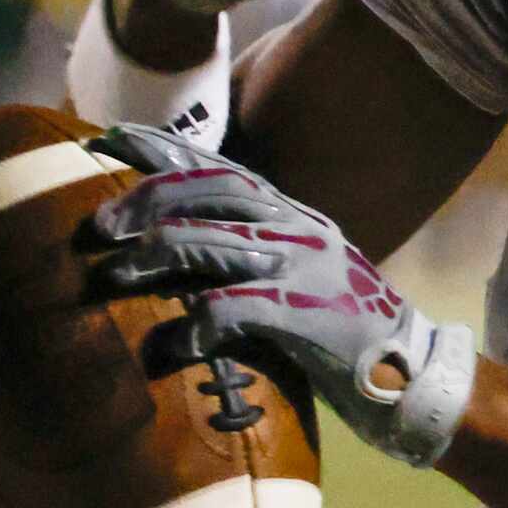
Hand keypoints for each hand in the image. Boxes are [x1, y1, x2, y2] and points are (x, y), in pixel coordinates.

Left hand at [83, 122, 477, 467]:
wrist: (410, 369)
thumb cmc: (341, 327)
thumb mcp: (299, 269)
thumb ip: (249, 250)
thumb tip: (175, 246)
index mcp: (290, 214)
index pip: (217, 165)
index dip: (162, 148)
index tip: (109, 138)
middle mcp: (294, 228)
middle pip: (207, 190)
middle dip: (145, 198)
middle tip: (97, 222)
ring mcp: (300, 268)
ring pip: (210, 241)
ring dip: (151, 256)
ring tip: (110, 274)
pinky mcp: (301, 315)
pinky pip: (230, 309)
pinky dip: (191, 325)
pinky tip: (168, 345)